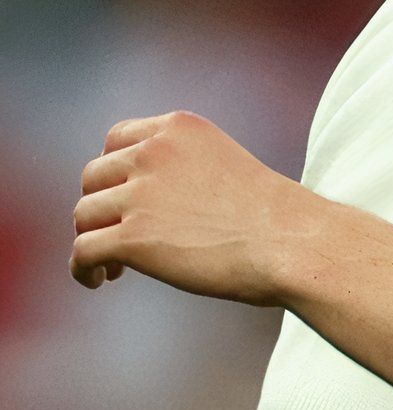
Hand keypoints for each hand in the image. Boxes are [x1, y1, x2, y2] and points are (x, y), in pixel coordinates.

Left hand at [71, 111, 319, 305]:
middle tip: (121, 233)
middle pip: (93, 176)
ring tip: (115, 265)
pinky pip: (83, 251)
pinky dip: (83, 269)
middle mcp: (154, 153)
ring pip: (83, 215)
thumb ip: (181, 165)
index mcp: (179, 128)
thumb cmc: (272, 214)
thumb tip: (139, 200)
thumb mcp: (223, 162)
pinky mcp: (133, 238)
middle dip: (102, 205)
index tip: (124, 196)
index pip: (116, 139)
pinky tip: (100, 280)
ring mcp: (140, 194)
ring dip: (93, 238)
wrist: (292, 242)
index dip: (113, 171)